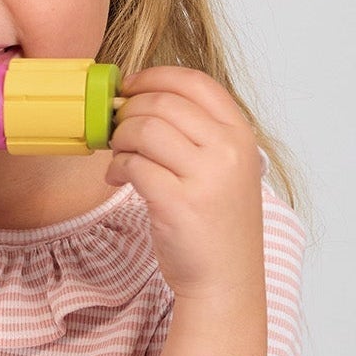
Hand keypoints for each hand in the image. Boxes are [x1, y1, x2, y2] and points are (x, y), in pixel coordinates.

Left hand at [104, 67, 264, 300]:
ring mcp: (205, 177)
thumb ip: (198, 134)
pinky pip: (133, 166)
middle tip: (115, 128)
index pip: (194, 82)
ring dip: (119, 139)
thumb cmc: (217, 224)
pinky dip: (116, 168)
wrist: (225, 278)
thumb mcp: (224, 169)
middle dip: (128, 112)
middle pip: (162, 103)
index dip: (154, 77)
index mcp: (240, 134)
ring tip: (117, 156)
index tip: (130, 86)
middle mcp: (227, 150)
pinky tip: (116, 178)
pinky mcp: (177, 203)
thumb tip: (144, 102)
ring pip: (144, 130)